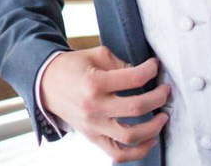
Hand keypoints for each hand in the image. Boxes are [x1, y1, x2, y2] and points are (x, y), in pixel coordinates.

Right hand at [39, 46, 169, 162]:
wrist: (45, 84)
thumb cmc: (71, 67)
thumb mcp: (95, 55)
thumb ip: (120, 63)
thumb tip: (143, 74)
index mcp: (94, 82)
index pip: (133, 78)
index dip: (150, 70)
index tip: (155, 66)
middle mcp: (94, 107)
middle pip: (137, 107)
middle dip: (159, 98)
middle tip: (165, 91)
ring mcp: (93, 125)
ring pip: (131, 136)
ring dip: (154, 127)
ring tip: (162, 117)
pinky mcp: (92, 137)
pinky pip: (117, 153)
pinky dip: (138, 152)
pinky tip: (149, 140)